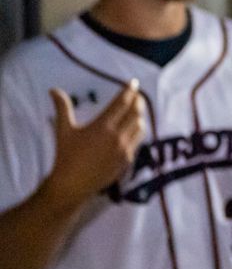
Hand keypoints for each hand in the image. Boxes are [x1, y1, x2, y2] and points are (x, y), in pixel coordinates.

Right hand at [44, 80, 144, 207]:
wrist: (72, 185)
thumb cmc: (65, 156)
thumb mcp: (63, 130)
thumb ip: (62, 108)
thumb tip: (53, 90)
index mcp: (102, 126)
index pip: (122, 102)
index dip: (129, 90)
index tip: (133, 83)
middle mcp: (117, 136)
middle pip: (136, 112)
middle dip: (137, 101)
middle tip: (135, 95)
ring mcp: (125, 148)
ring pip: (140, 126)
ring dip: (139, 115)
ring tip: (135, 110)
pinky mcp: (128, 159)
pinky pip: (139, 140)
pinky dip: (138, 131)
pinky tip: (133, 128)